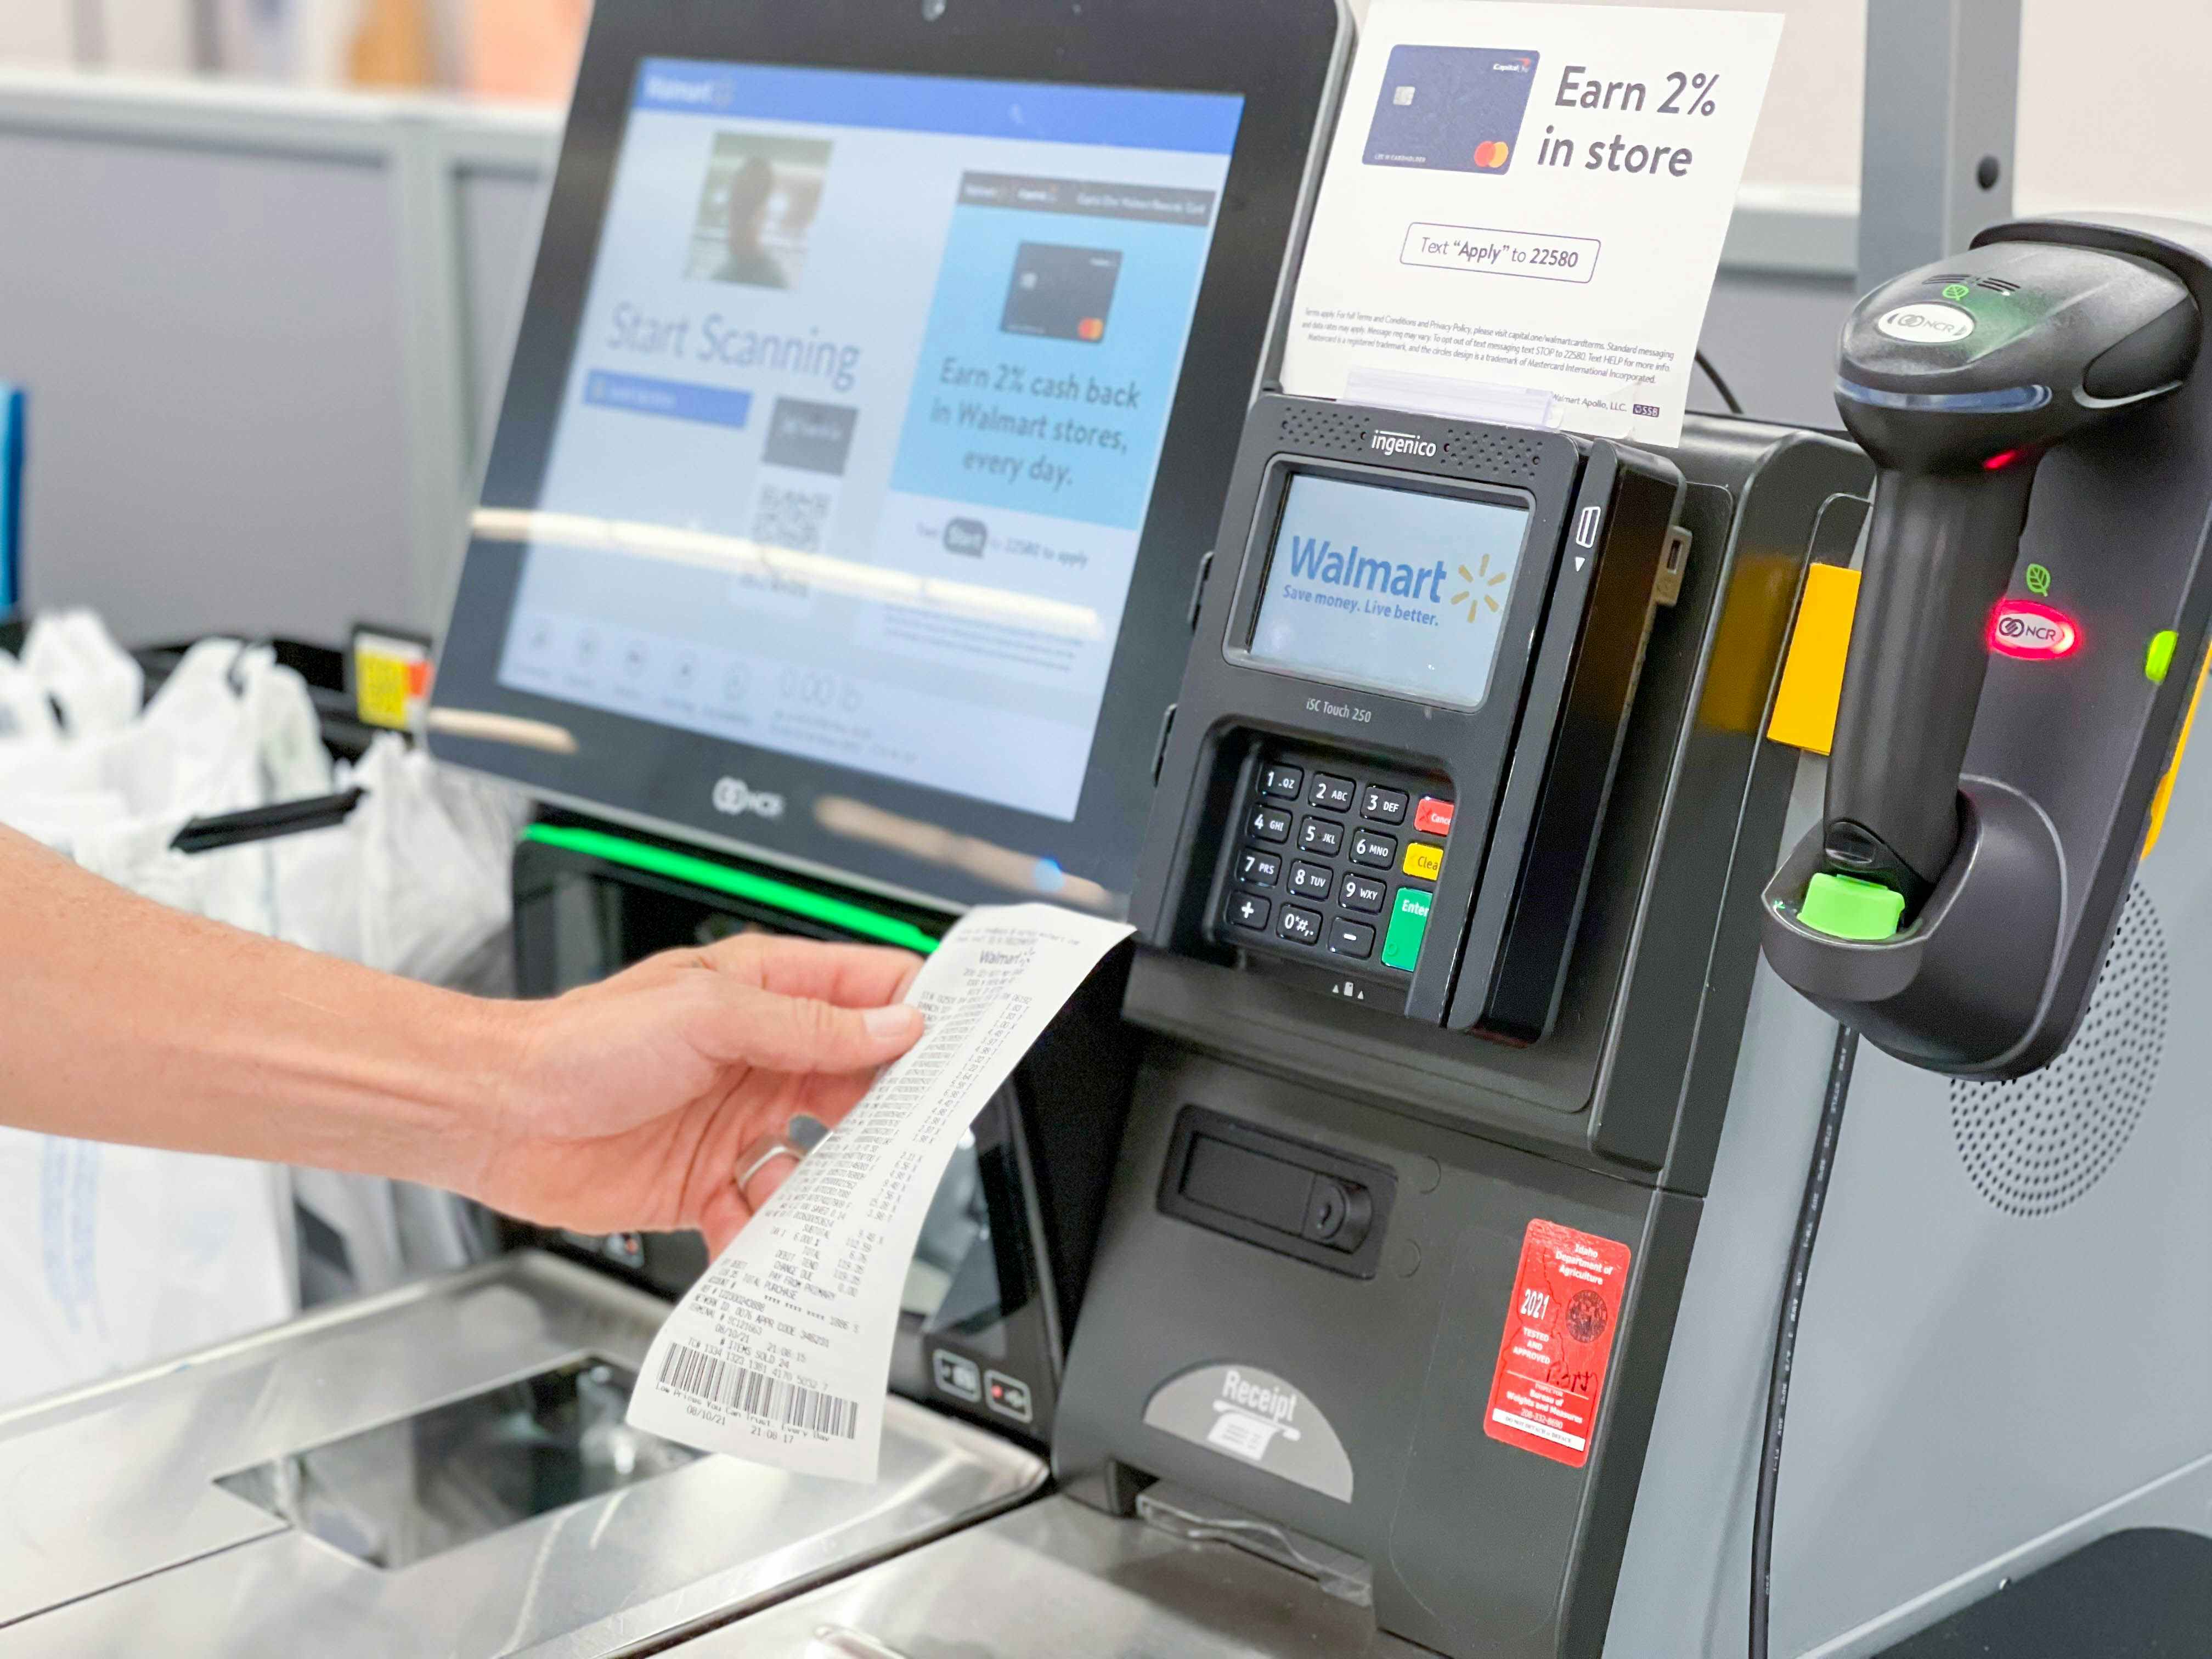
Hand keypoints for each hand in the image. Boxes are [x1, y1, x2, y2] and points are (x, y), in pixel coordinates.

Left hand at [462, 933, 924, 1254]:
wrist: (494, 1117)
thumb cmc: (578, 1043)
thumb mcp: (706, 1014)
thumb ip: (805, 1026)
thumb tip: (893, 1028)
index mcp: (764, 990)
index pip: (869, 992)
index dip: (919, 1015)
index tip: (962, 1046)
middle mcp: (759, 1055)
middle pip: (859, 1080)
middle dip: (889, 1113)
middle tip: (916, 1140)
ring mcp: (737, 1121)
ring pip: (820, 1156)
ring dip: (829, 1182)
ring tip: (828, 1199)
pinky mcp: (707, 1182)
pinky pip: (763, 1213)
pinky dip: (767, 1233)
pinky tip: (755, 1236)